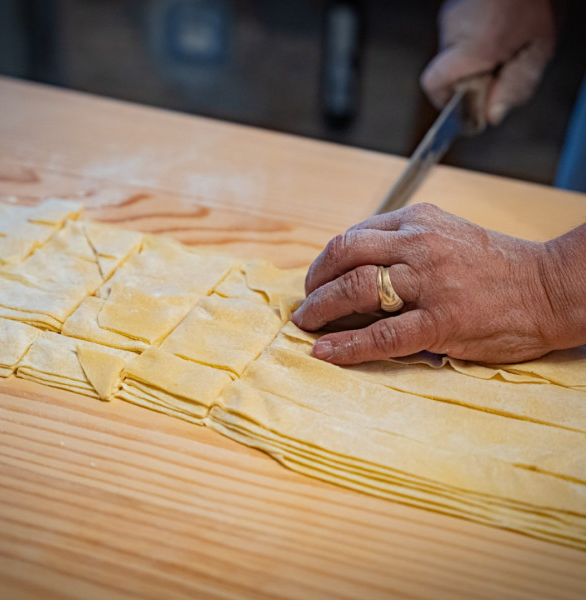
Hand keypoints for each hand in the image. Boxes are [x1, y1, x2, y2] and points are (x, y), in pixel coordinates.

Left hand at [292, 203, 562, 364]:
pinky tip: (325, 352)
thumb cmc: (496, 266)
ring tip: (306, 323)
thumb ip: (403, 244)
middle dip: (314, 281)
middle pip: (344, 255)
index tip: (317, 279)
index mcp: (417, 222)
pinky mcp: (441, 321)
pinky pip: (382, 335)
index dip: (326, 260)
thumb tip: (357, 266)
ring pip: (356, 289)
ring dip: (321, 308)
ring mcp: (429, 282)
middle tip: (305, 301)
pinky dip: (347, 345)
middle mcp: (419, 245)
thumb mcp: (446, 236)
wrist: (548, 288)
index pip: (354, 235)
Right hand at [421, 0, 556, 124]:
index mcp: (472, 45)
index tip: (466, 111)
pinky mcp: (453, 7)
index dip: (446, 102)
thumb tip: (493, 115)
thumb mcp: (539, 49)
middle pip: (447, 73)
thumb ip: (516, 86)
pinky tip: (497, 32)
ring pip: (453, 55)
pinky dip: (475, 41)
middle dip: (470, 81)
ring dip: (473, 61)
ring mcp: (449, 15)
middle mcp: (452, 29)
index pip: (434, 84)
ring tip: (502, 48)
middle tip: (498, 74)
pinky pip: (458, 36)